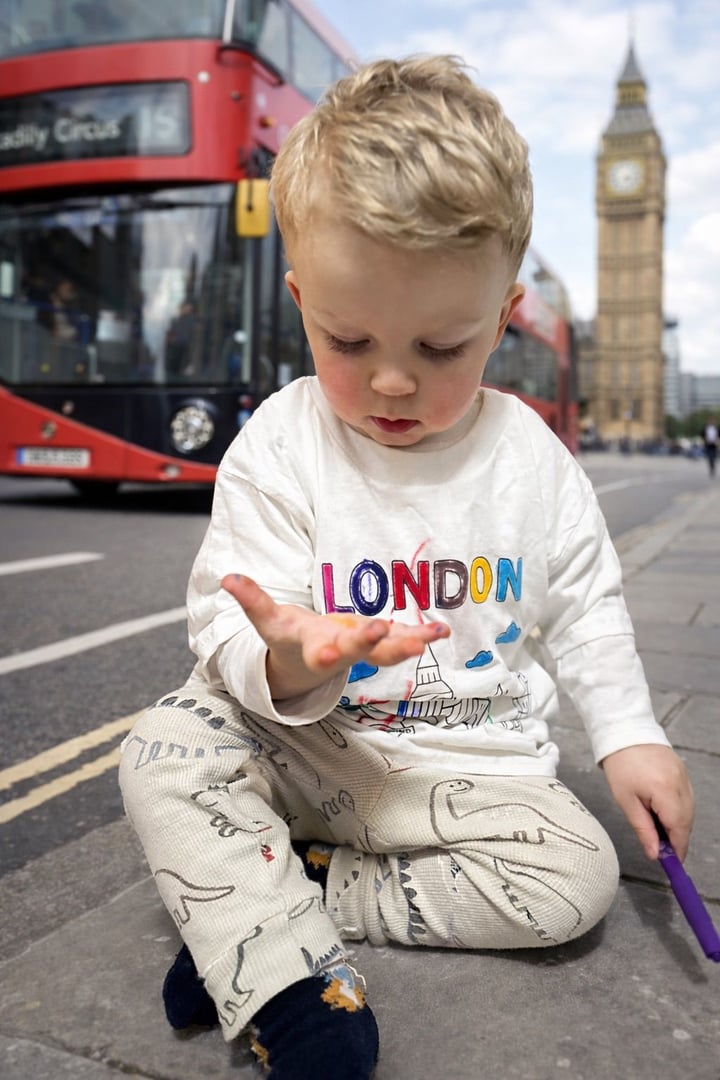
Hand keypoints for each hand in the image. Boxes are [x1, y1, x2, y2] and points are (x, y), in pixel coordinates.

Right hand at [222, 574, 450, 700]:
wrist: (306, 666)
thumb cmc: (287, 638)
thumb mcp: (268, 621)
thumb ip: (251, 600)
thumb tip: (226, 577)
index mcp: (310, 649)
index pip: (316, 651)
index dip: (323, 652)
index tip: (327, 651)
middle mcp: (339, 654)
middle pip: (355, 653)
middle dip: (368, 643)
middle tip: (383, 632)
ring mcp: (361, 651)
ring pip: (385, 652)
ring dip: (408, 643)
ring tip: (432, 635)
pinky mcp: (378, 644)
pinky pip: (402, 641)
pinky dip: (421, 636)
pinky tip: (441, 630)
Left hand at [601, 744, 694, 860]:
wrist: (624, 731)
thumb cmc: (621, 765)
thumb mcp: (626, 801)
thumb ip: (643, 829)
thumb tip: (655, 854)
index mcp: (666, 792)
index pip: (679, 829)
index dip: (678, 849)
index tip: (673, 864)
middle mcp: (681, 785)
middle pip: (686, 822)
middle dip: (676, 838)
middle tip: (661, 850)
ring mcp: (684, 777)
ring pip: (688, 811)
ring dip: (677, 824)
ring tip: (657, 830)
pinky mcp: (682, 772)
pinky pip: (686, 798)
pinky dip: (677, 810)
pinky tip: (662, 812)